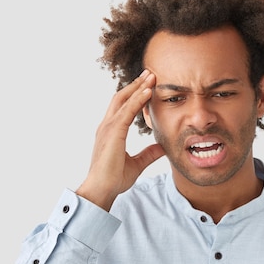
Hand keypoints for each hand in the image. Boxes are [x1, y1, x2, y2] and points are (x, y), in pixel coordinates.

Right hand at [76, 70, 164, 210]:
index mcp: (111, 132)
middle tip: (150, 73)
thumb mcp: (137, 164)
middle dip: (136, 84)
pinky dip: (138, 100)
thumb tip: (162, 147)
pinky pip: (127, 111)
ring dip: (138, 87)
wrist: (101, 190)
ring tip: (152, 76)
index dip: (135, 94)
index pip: (123, 107)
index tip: (147, 85)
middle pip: (121, 97)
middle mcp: (107, 126)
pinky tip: (148, 92)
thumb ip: (149, 154)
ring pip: (124, 100)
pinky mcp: (113, 132)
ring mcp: (108, 128)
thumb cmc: (113, 179)